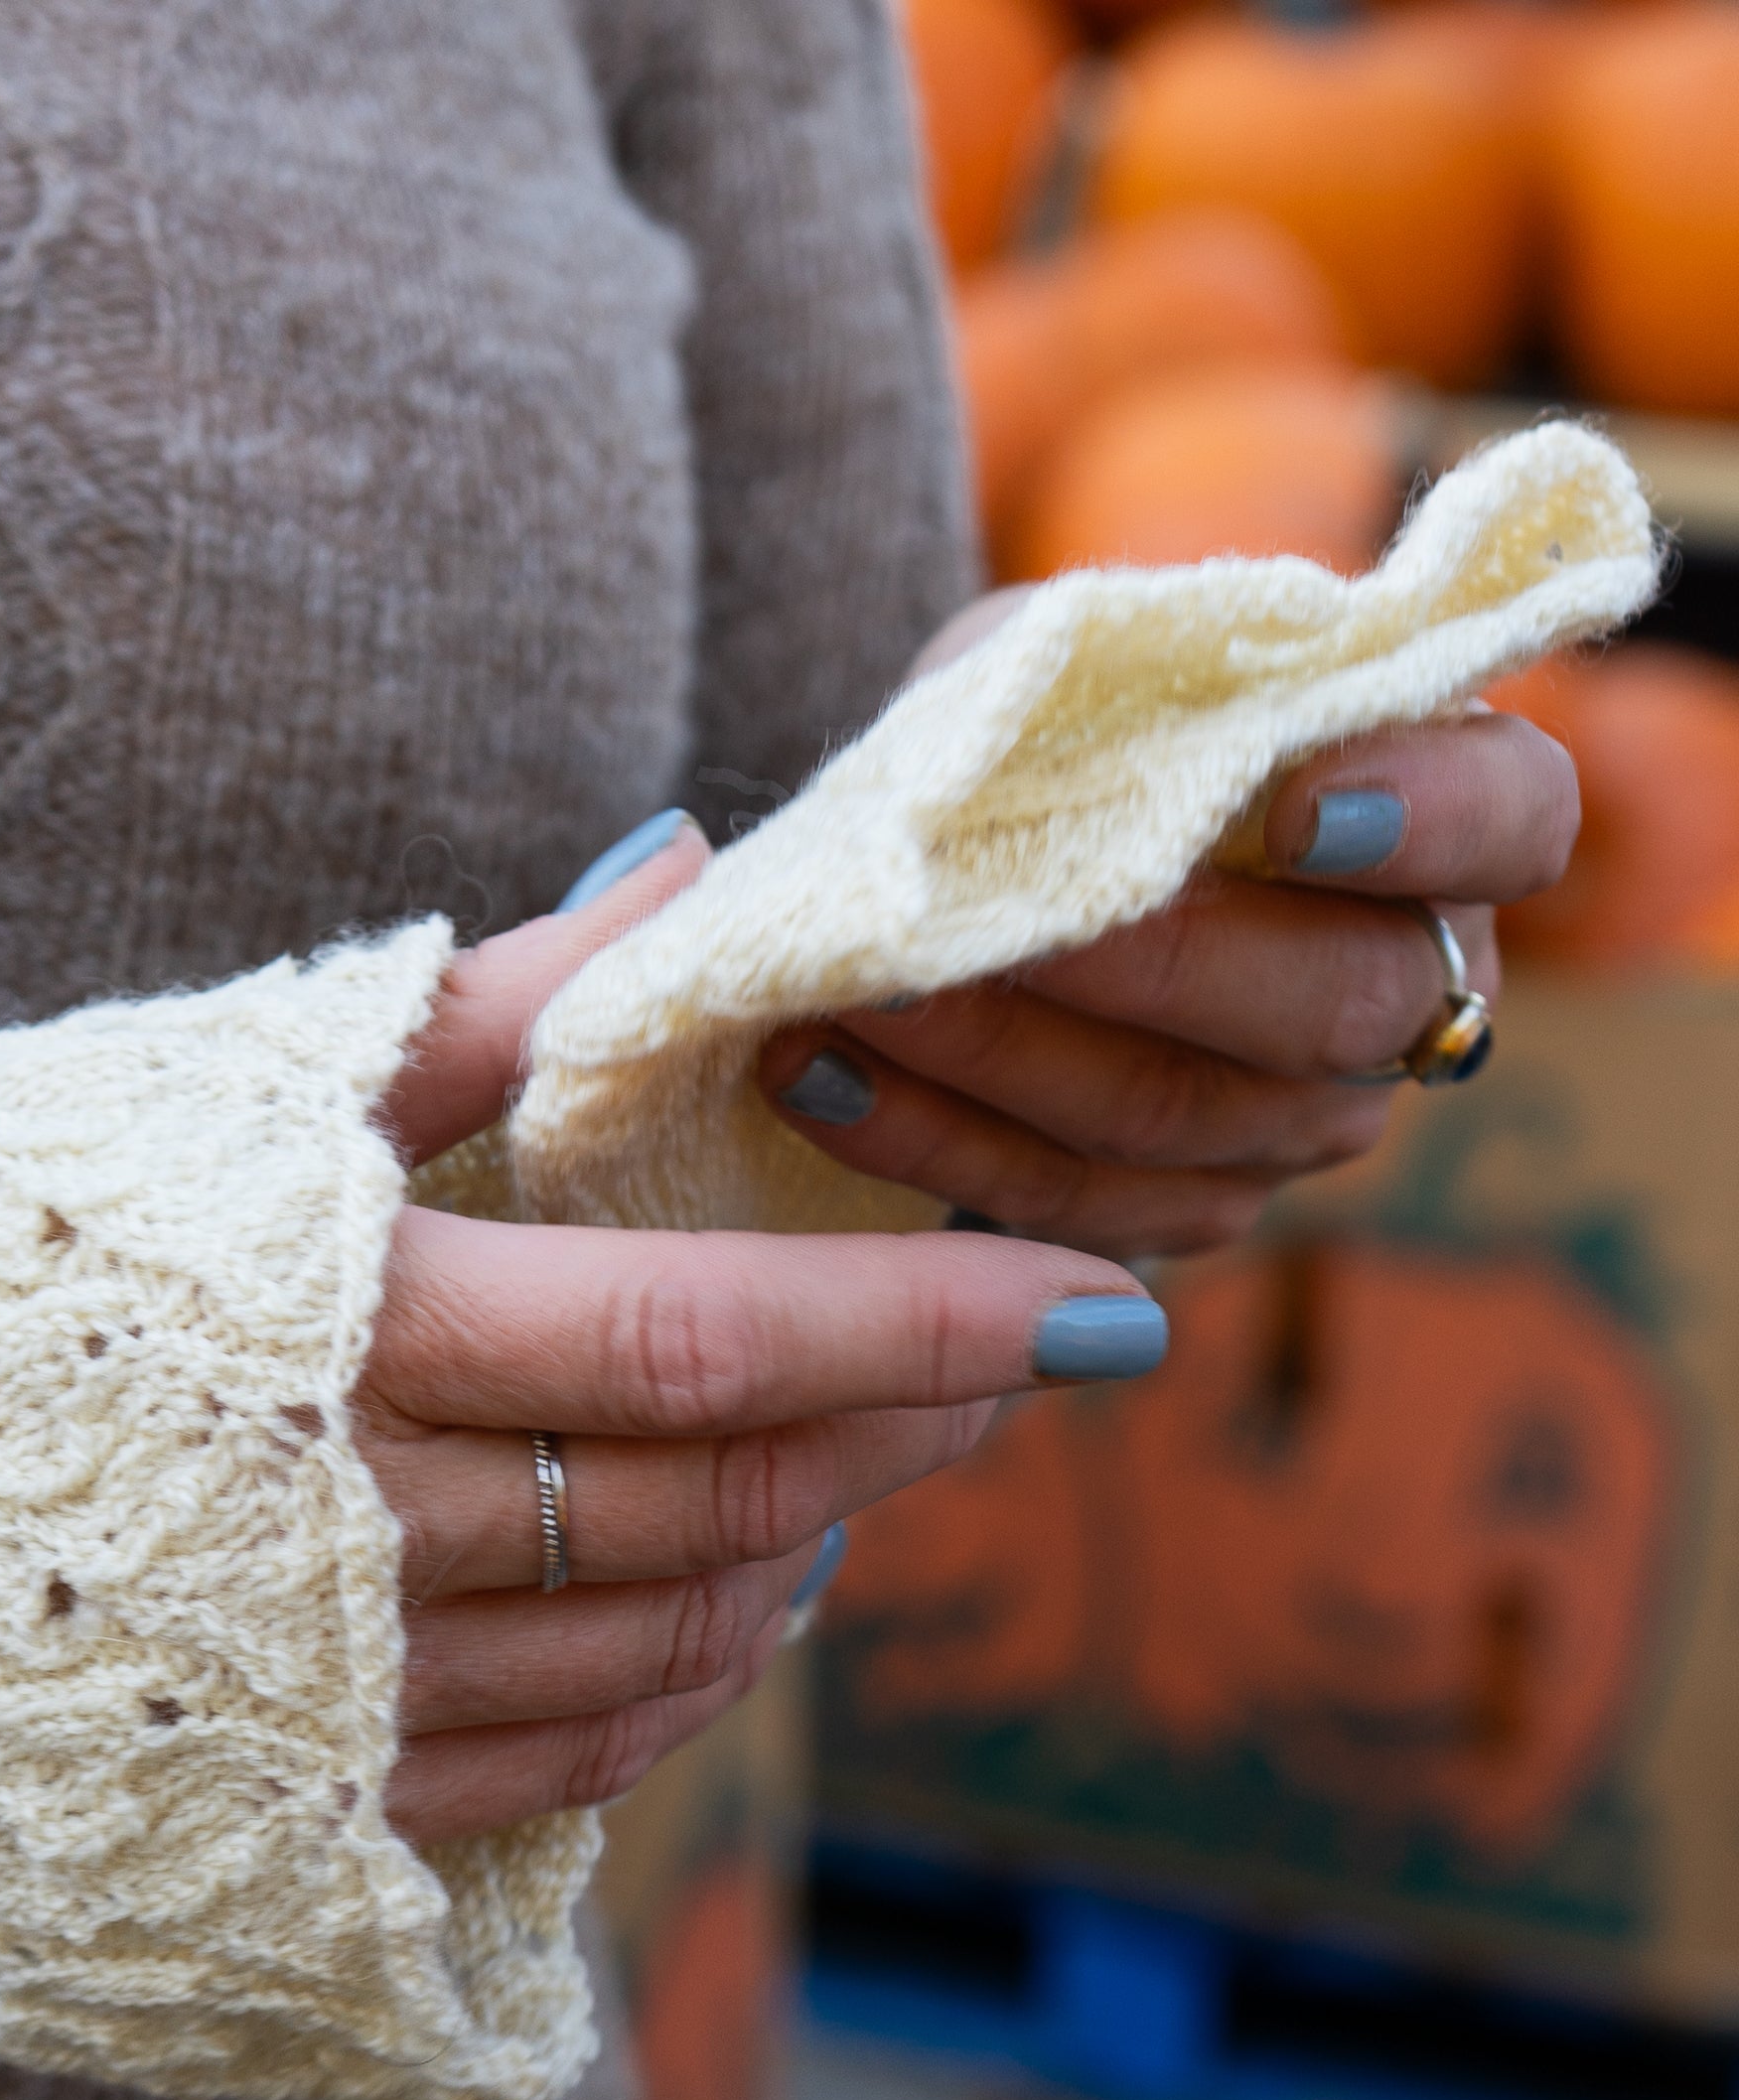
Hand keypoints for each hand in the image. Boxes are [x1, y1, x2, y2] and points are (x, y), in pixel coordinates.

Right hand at [368, 822, 1161, 1845]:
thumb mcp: (212, 1090)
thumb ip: (480, 1006)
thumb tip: (693, 880)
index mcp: (350, 1337)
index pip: (713, 1344)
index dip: (932, 1325)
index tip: (1106, 1304)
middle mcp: (360, 1549)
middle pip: (722, 1498)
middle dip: (910, 1430)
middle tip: (1020, 1357)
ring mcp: (335, 1710)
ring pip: (664, 1644)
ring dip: (808, 1551)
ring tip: (880, 1463)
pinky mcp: (300, 1815)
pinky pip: (564, 1764)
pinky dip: (683, 1678)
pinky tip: (734, 1600)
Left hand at [756, 593, 1580, 1256]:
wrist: (967, 866)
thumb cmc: (1045, 732)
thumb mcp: (1062, 664)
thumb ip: (1084, 682)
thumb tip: (1021, 734)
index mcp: (1442, 813)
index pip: (1512, 818)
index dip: (1426, 819)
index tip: (1291, 806)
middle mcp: (1410, 988)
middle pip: (1334, 1005)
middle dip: (1142, 963)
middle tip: (981, 924)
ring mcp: (1308, 1122)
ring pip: (1181, 1119)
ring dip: (994, 1057)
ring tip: (843, 996)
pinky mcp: (1190, 1211)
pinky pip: (1075, 1205)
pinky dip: (930, 1142)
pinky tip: (812, 1078)